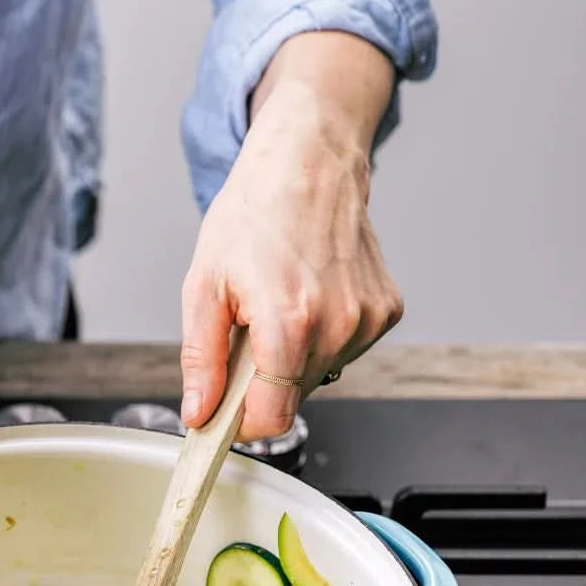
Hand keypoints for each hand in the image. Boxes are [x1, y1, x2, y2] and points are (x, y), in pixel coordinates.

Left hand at [180, 52, 403, 441]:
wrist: (308, 161)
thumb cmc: (253, 215)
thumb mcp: (203, 288)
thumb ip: (201, 361)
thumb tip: (199, 414)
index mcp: (289, 323)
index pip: (271, 419)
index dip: (241, 424)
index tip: (224, 414)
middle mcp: (338, 326)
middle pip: (290, 399)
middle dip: (261, 380)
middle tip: (248, 330)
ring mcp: (367, 320)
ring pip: (317, 376)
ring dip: (291, 357)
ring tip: (280, 303)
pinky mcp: (386, 312)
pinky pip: (343, 351)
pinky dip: (321, 336)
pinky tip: (311, 295)